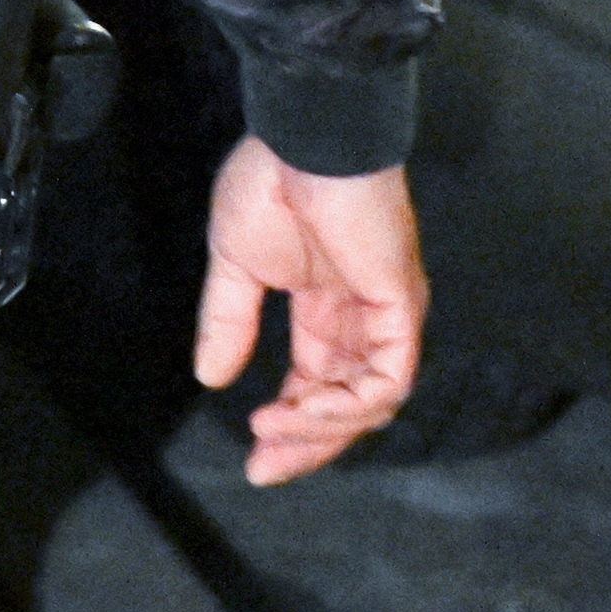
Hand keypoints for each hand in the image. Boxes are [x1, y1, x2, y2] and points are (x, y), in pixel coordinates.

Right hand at [195, 143, 427, 485]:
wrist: (305, 141)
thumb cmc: (272, 183)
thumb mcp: (234, 265)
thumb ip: (227, 322)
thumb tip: (209, 376)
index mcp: (326, 307)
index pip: (317, 383)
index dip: (289, 424)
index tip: (252, 455)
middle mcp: (364, 319)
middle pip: (346, 406)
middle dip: (306, 444)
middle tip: (264, 470)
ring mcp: (387, 316)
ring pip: (370, 403)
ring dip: (320, 427)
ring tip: (270, 429)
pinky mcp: (401, 308)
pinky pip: (386, 381)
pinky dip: (347, 406)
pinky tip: (302, 408)